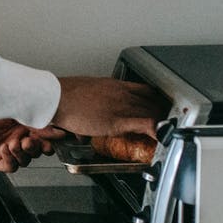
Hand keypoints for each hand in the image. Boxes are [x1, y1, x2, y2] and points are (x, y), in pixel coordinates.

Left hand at [0, 117, 65, 171]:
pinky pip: (11, 166)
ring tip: (15, 143)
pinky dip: (11, 159)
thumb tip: (52, 121)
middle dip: (39, 146)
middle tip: (32, 140)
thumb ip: (31, 113)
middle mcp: (17, 135)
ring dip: (24, 152)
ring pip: (27, 159)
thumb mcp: (11, 105)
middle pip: (39, 149)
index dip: (51, 136)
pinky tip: (4, 148)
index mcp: (23, 121)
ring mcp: (7, 149)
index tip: (55, 134)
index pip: (45, 134)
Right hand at [50, 77, 167, 137]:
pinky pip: (146, 123)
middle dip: (163, 112)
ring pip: (154, 111)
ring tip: (167, 131)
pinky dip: (157, 130)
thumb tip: (93, 113)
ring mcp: (121, 106)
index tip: (160, 107)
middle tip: (167, 123)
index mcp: (114, 85)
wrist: (55, 98)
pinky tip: (162, 137)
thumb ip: (94, 101)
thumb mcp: (85, 91)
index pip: (145, 89)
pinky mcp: (118, 121)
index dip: (157, 100)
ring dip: (163, 122)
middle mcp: (122, 93)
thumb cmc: (64, 95)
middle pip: (154, 101)